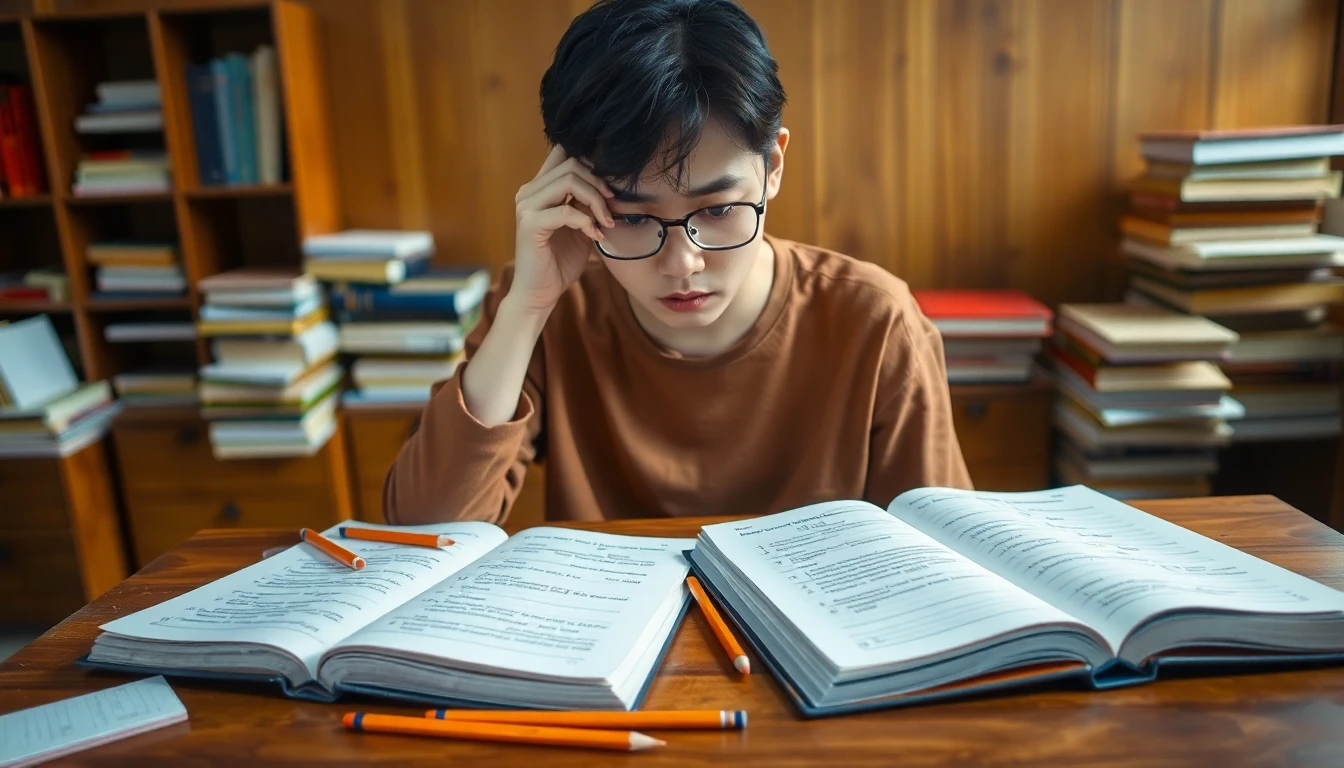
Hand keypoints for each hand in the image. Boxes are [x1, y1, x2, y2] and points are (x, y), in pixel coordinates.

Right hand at [509, 145, 615, 314]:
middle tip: (612, 205)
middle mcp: (529, 192)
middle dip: (599, 183)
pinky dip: (587, 222)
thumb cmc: (559, 262)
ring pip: (569, 181)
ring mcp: (526, 206)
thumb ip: (587, 205)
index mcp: (540, 188)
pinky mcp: (529, 224)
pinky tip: (596, 236)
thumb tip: (611, 187)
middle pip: (571, 164)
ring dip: (595, 200)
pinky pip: (566, 211)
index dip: (590, 159)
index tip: (609, 183)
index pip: (562, 153)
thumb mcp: (580, 227)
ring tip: (607, 221)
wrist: (540, 294)